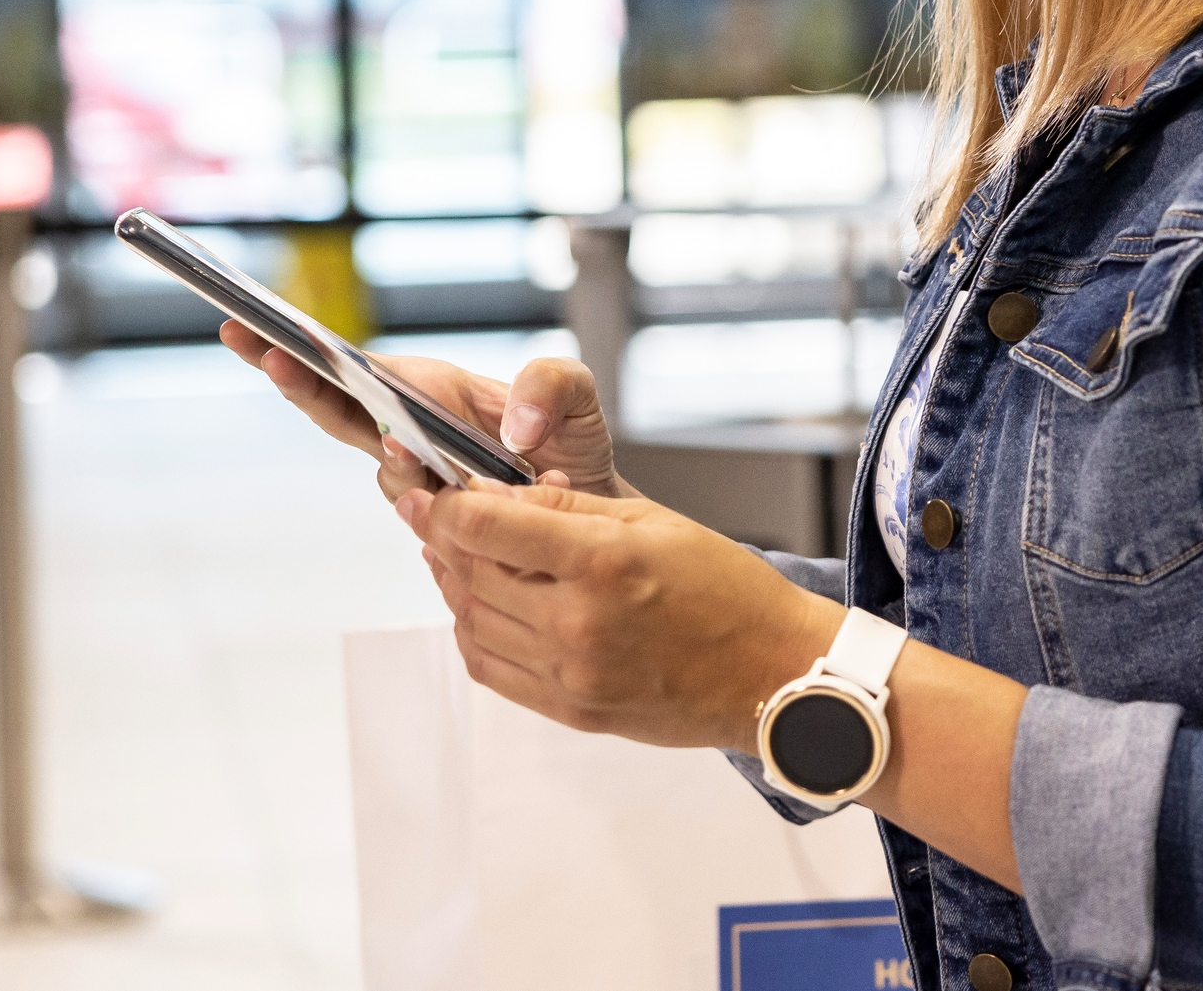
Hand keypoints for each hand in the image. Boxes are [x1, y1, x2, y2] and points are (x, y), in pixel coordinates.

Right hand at [216, 323, 637, 505]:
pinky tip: (459, 494)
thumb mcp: (577, 394)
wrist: (592, 512)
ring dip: (394, 460)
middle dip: (299, 380)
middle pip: (338, 408)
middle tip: (270, 354)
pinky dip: (433, 504)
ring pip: (386, 472)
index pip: (358, 367)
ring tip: (412, 444)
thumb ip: (551, 383)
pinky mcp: (443, 523)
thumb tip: (512, 427)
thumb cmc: (572, 445)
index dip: (312, 353)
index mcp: (430, 388)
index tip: (273, 335)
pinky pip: (425, 514)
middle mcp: (413, 431)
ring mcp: (422, 481)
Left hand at [399, 479, 844, 754]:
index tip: (430, 493)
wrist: (772, 672)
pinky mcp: (572, 710)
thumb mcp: (653, 521)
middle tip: (434, 517)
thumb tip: (493, 495)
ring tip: (458, 557)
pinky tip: (481, 608)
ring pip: (473, 622)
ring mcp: (572, 674)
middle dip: (443, 540)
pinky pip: (492, 669)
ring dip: (454, 586)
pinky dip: (474, 633)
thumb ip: (566, 509)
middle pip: (471, 575)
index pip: (486, 528)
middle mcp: (578, 623)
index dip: (446, 506)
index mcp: (602, 563)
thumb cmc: (726, 590)